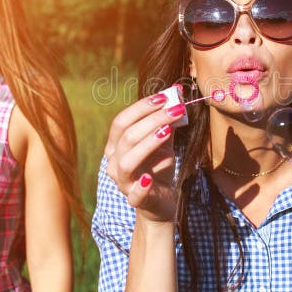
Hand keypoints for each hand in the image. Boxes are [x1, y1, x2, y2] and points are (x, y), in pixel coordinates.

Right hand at [104, 92, 183, 221]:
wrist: (161, 200)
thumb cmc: (158, 167)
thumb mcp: (163, 141)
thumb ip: (167, 119)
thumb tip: (178, 91)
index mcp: (116, 146)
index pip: (122, 121)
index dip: (142, 107)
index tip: (165, 97)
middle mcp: (113, 163)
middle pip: (127, 137)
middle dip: (152, 119)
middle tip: (177, 109)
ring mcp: (123, 183)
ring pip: (127, 161)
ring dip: (148, 143)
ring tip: (168, 131)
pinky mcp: (136, 201)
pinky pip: (134, 195)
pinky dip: (141, 186)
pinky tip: (150, 178)